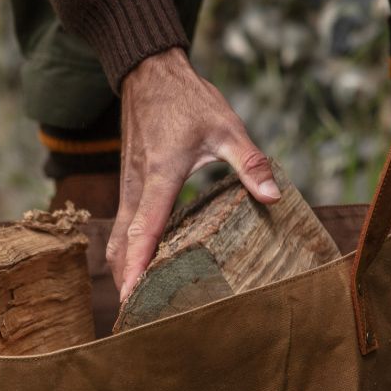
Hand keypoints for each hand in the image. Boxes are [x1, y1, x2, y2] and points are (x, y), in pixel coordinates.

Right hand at [106, 48, 279, 299]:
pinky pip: (120, 225)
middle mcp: (135, 187)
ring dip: (123, 268)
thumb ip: (250, 164)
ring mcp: (126, 186)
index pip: (144, 232)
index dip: (137, 268)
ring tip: (137, 301)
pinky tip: (140, 265)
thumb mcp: (227, 128)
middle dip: (125, 282)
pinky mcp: (127, 184)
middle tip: (136, 317)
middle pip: (121, 245)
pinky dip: (124, 250)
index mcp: (159, 177)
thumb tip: (274, 196)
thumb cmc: (188, 100)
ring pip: (116, 237)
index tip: (131, 300)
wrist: (149, 72)